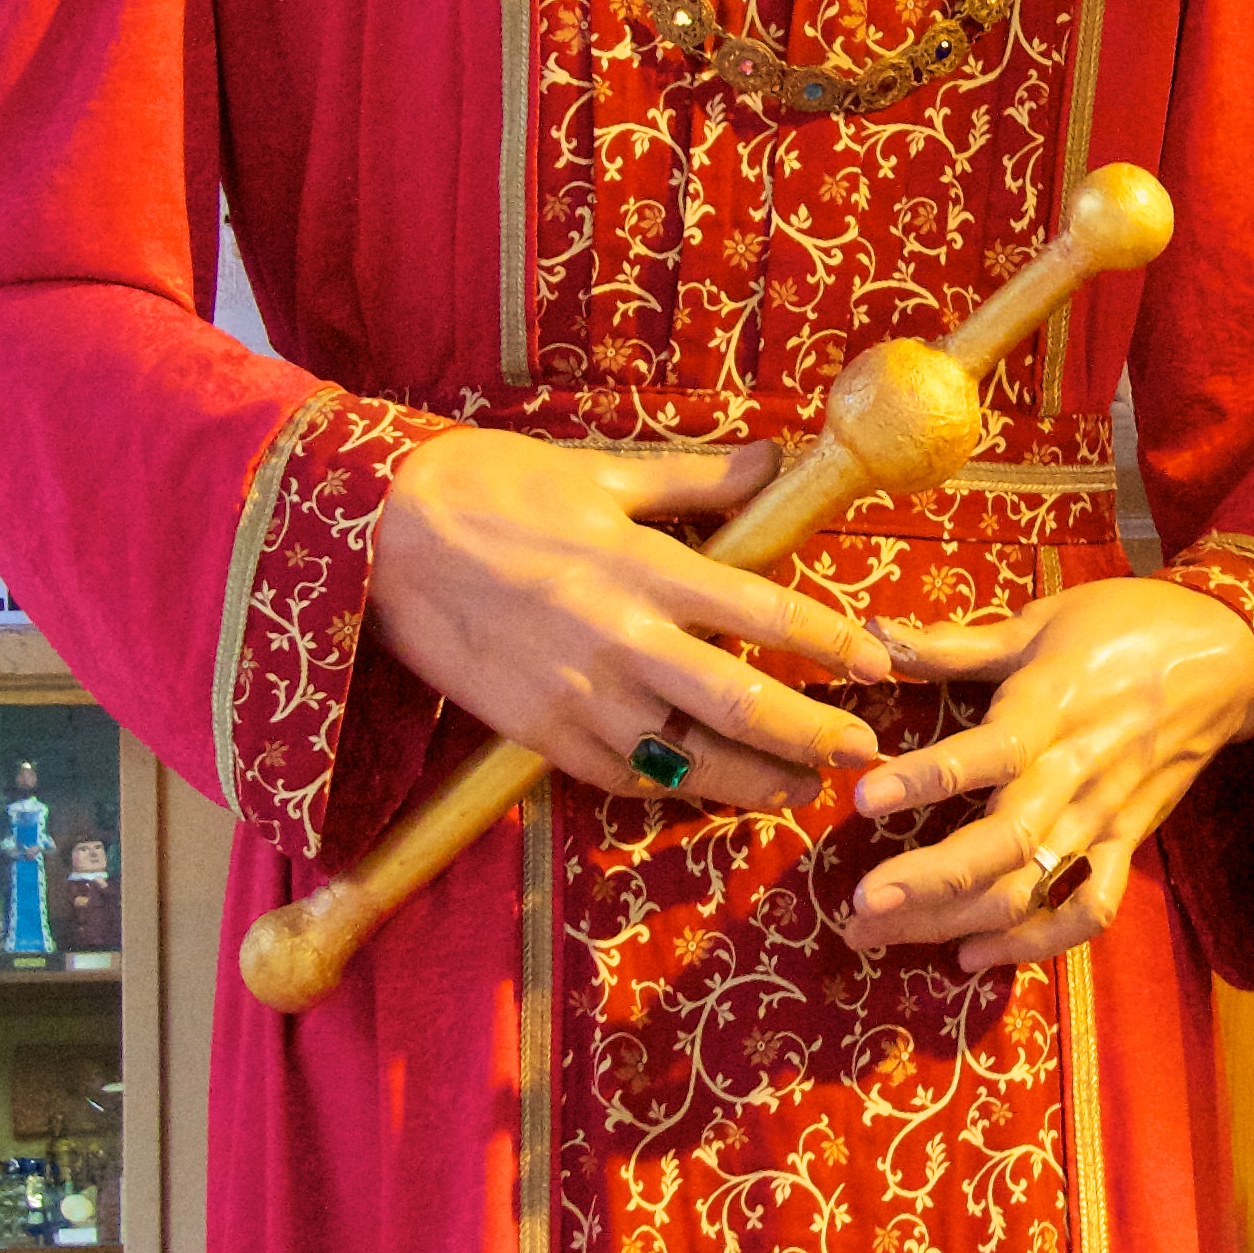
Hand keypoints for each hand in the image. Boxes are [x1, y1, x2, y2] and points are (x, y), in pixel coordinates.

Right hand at [369, 427, 890, 810]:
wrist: (378, 538)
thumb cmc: (488, 488)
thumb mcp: (597, 471)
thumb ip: (693, 481)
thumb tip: (771, 463)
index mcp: (644, 565)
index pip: (765, 611)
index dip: (830, 642)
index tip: (875, 663)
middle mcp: (622, 638)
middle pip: (741, 703)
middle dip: (811, 734)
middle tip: (861, 754)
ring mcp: (580, 696)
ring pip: (688, 757)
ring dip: (753, 780)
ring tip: (798, 788)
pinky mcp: (538, 735)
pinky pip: (625, 776)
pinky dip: (673, 787)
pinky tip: (706, 789)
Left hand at [844, 579, 1253, 965]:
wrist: (1231, 657)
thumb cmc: (1128, 626)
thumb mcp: (1044, 619)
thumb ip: (959, 645)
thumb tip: (877, 638)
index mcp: (1054, 705)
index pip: (992, 753)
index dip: (928, 779)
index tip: (863, 799)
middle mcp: (1079, 771)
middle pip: (1007, 842)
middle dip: (930, 882)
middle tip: (859, 908)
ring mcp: (1107, 816)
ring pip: (1033, 888)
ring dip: (956, 921)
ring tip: (882, 935)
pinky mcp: (1129, 842)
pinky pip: (1089, 910)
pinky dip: (1034, 944)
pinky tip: (972, 955)